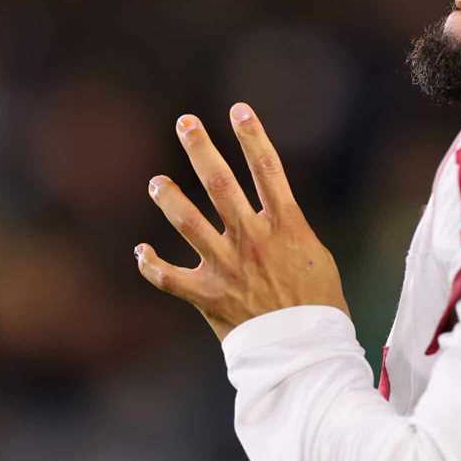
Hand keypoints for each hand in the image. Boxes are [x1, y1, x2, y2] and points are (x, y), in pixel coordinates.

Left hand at [135, 103, 348, 340]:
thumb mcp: (315, 256)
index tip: (238, 110)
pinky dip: (152, 265)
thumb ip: (289, 229)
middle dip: (201, 149)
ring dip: (170, 198)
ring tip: (157, 182)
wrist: (307, 351)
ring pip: (189, 222)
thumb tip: (274, 211)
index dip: (253, 136)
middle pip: (221, 183)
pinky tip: (140, 251)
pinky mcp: (208, 295)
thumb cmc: (320, 303)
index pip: (268, 169)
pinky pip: (170, 278)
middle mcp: (253, 239)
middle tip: (185, 123)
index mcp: (286, 226)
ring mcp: (227, 266)